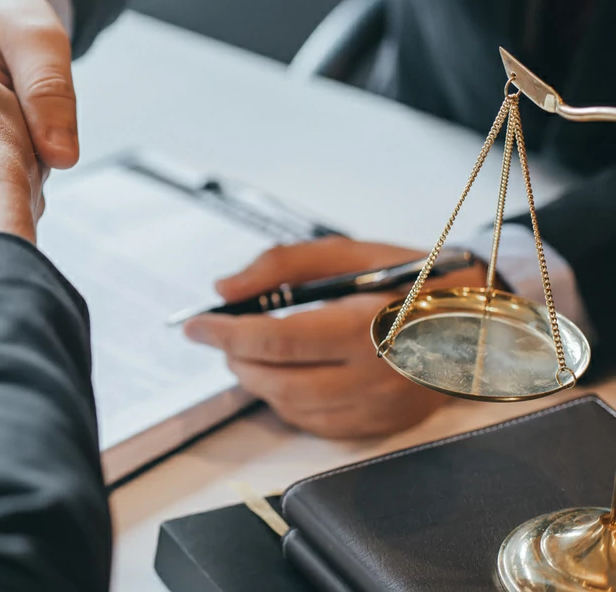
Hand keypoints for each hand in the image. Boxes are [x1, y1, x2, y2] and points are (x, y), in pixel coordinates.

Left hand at [183, 238, 487, 437]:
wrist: (482, 319)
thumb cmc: (413, 278)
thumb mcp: (349, 253)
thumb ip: (283, 264)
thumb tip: (226, 288)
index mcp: (366, 325)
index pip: (277, 340)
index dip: (226, 333)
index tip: (195, 325)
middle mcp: (374, 374)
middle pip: (279, 381)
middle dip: (236, 359)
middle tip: (218, 337)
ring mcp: (380, 406)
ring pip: (292, 408)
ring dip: (255, 382)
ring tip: (245, 355)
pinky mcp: (383, 425)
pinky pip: (317, 425)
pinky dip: (286, 403)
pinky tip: (282, 377)